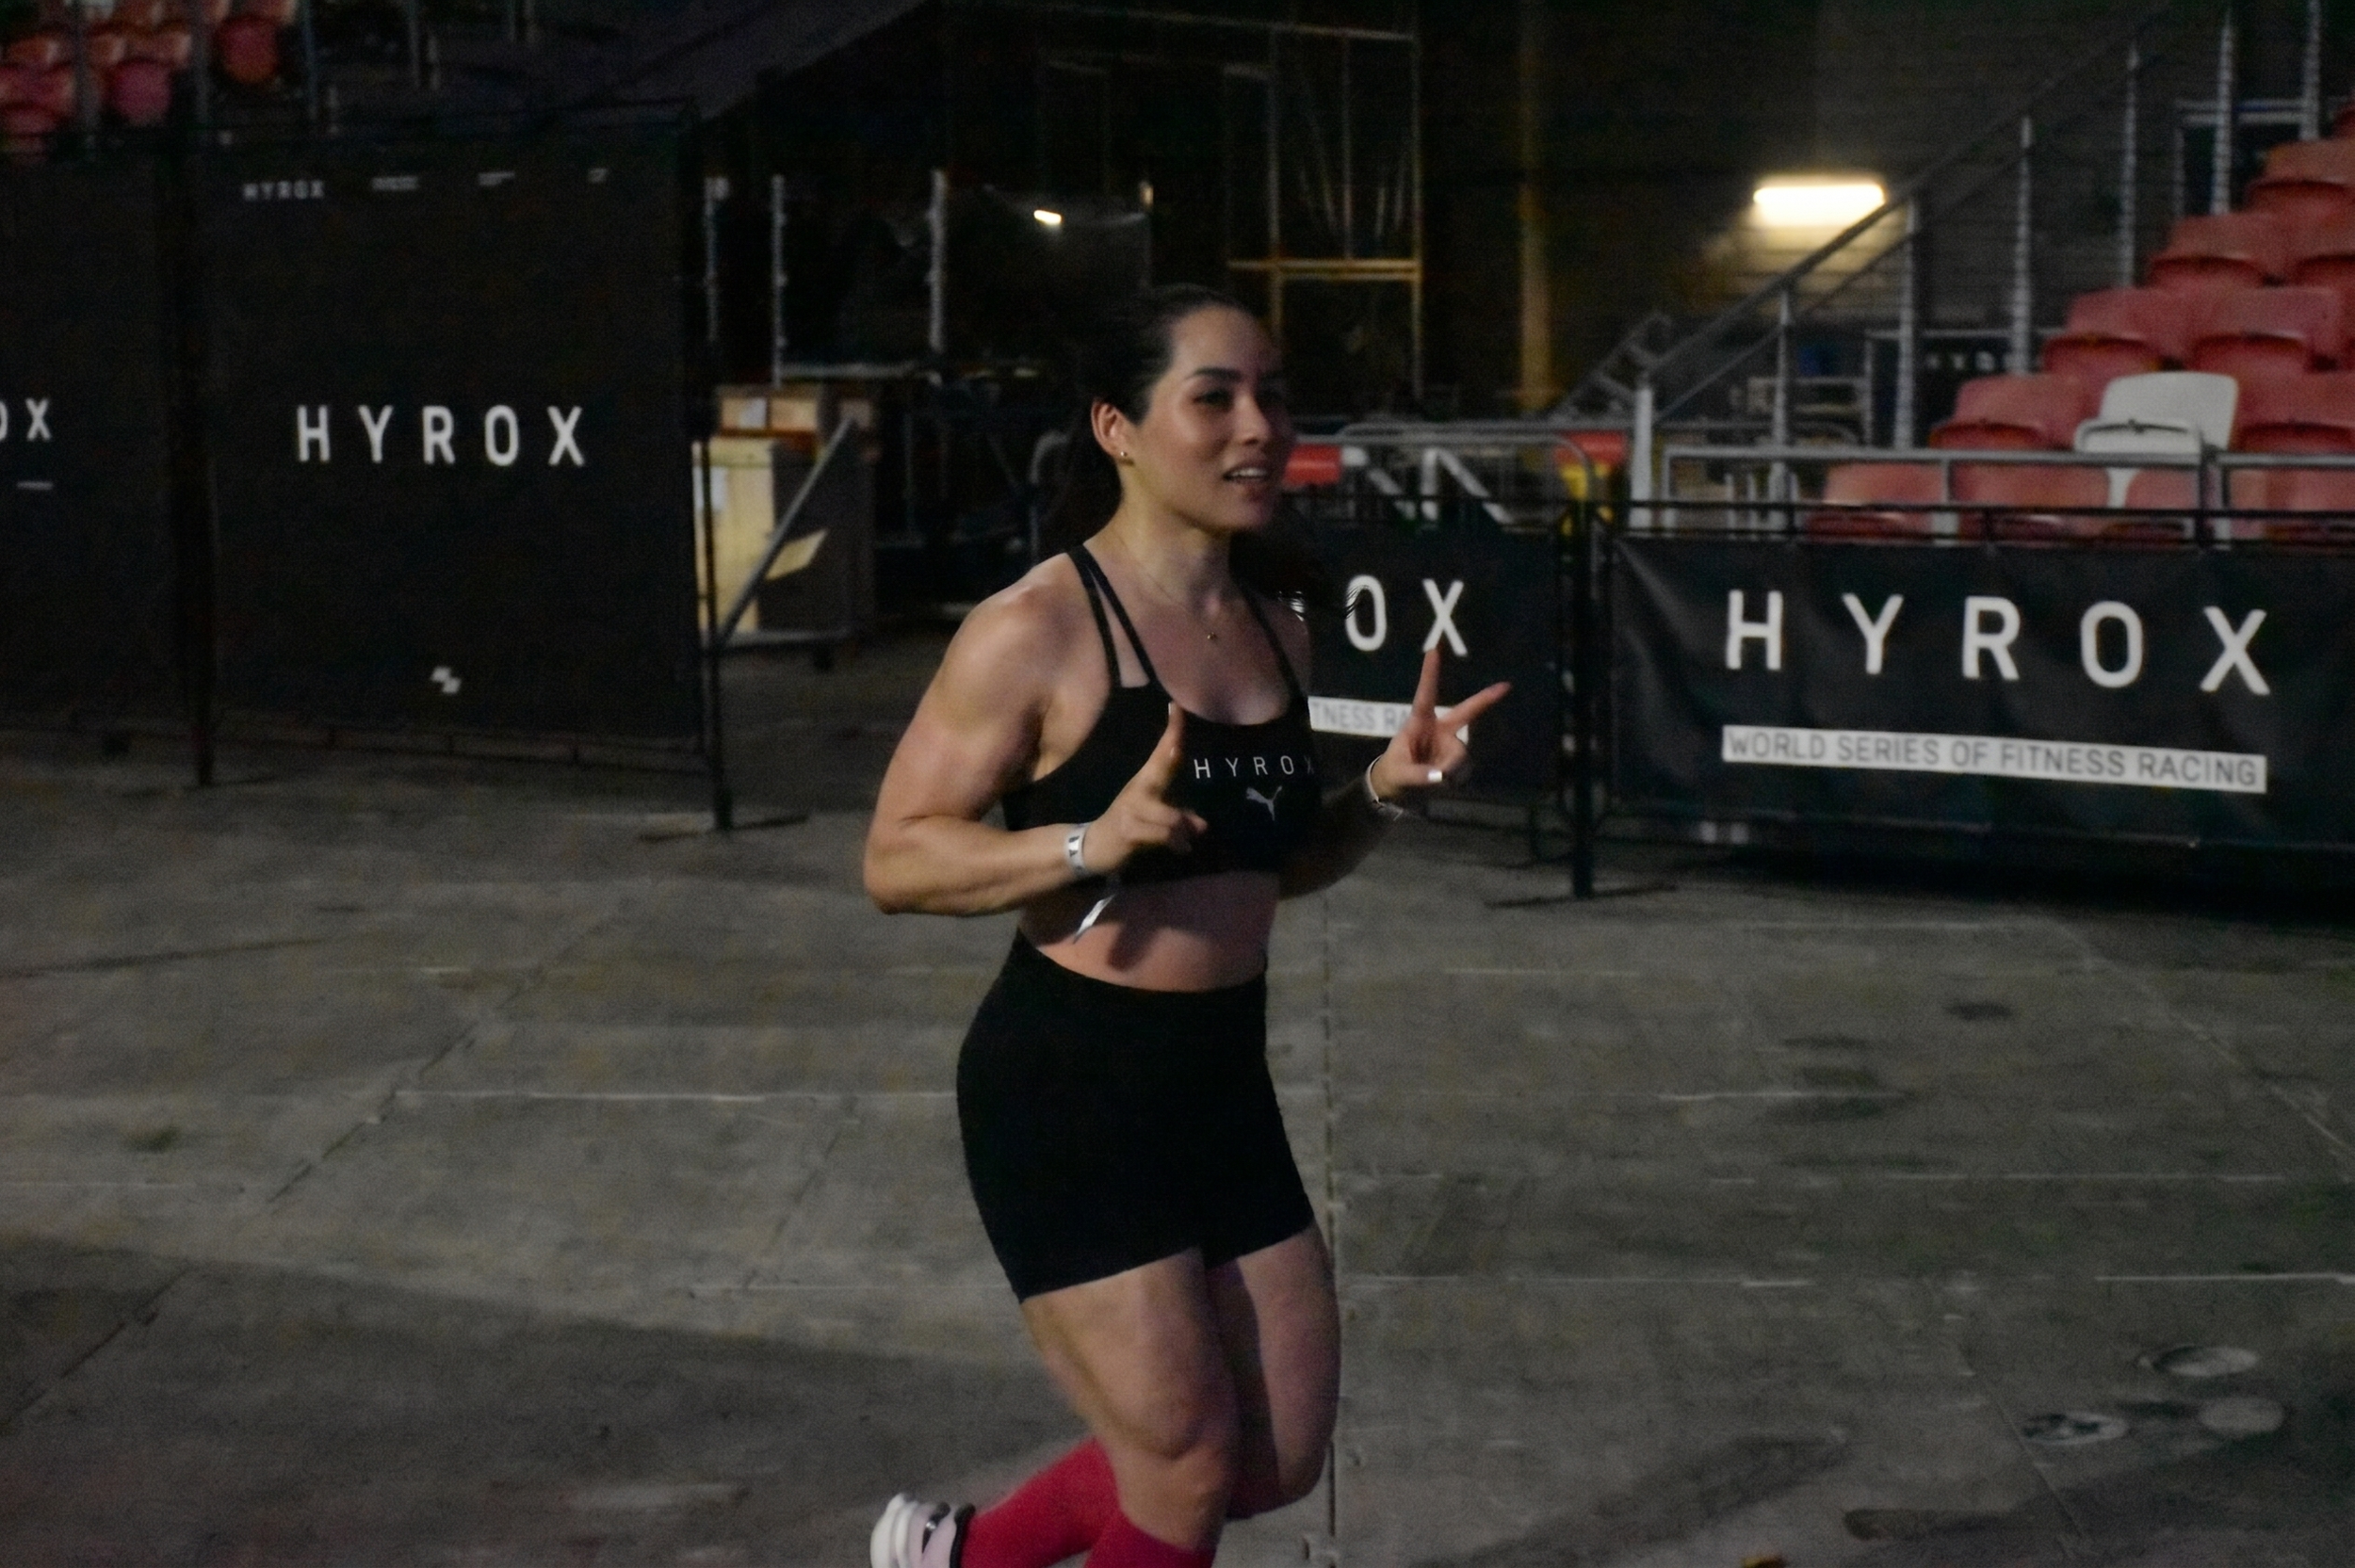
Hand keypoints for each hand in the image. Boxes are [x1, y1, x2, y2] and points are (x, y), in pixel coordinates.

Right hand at [1080, 702, 1208, 871]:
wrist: (1094, 847)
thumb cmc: (1129, 827)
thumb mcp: (1155, 817)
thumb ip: (1179, 817)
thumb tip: (1202, 826)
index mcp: (1145, 782)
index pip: (1161, 753)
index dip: (1172, 731)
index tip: (1176, 707)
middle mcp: (1138, 790)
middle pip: (1160, 767)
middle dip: (1171, 752)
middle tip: (1177, 738)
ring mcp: (1132, 810)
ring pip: (1172, 817)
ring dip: (1184, 832)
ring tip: (1186, 842)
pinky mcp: (1129, 831)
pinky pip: (1163, 836)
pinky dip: (1177, 844)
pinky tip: (1180, 850)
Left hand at [1371, 648, 1509, 801]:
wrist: (1398, 788)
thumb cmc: (1394, 773)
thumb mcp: (1399, 775)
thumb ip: (1419, 776)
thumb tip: (1441, 777)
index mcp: (1418, 723)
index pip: (1424, 696)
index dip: (1429, 674)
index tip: (1433, 650)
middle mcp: (1439, 729)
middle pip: (1466, 711)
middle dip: (1486, 699)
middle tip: (1506, 686)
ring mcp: (1451, 743)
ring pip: (1461, 755)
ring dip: (1450, 770)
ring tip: (1431, 779)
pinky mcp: (1457, 759)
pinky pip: (1463, 769)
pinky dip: (1454, 778)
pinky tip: (1441, 781)